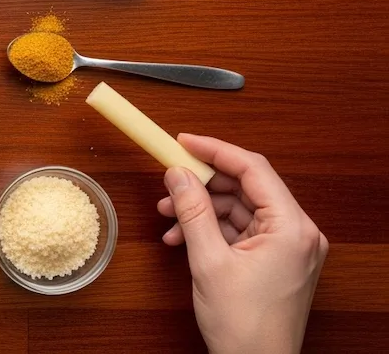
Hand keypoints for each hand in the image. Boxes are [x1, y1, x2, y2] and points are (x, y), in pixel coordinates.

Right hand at [157, 134, 327, 353]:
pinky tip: (183, 238)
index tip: (184, 141)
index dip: (215, 150)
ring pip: (241, 209)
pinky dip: (213, 230)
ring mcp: (290, 248)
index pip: (253, 169)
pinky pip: (244, 231)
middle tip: (169, 182)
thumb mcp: (208, 261)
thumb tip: (177, 174)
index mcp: (292, 228)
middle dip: (202, 185)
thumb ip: (192, 211)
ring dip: (203, 210)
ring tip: (168, 218)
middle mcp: (298, 233)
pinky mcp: (279, 261)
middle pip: (246, 188)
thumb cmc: (244, 325)